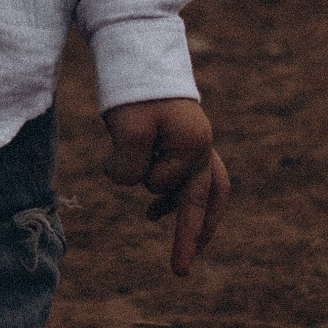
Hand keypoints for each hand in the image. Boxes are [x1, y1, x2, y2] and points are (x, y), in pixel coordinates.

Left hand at [104, 96, 230, 277]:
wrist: (142, 57)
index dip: (136, 175)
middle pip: (207, 199)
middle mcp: (202, 148)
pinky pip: (192, 181)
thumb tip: (126, 182)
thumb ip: (128, 164)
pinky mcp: (185, 144)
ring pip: (207, 192)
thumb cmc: (137, 91)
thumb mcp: (128, 127)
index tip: (120, 157)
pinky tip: (155, 213)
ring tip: (179, 252)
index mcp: (194, 144)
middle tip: (180, 270)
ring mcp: (197, 146)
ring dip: (192, 220)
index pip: (161, 182)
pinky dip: (178, 200)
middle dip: (193, 236)